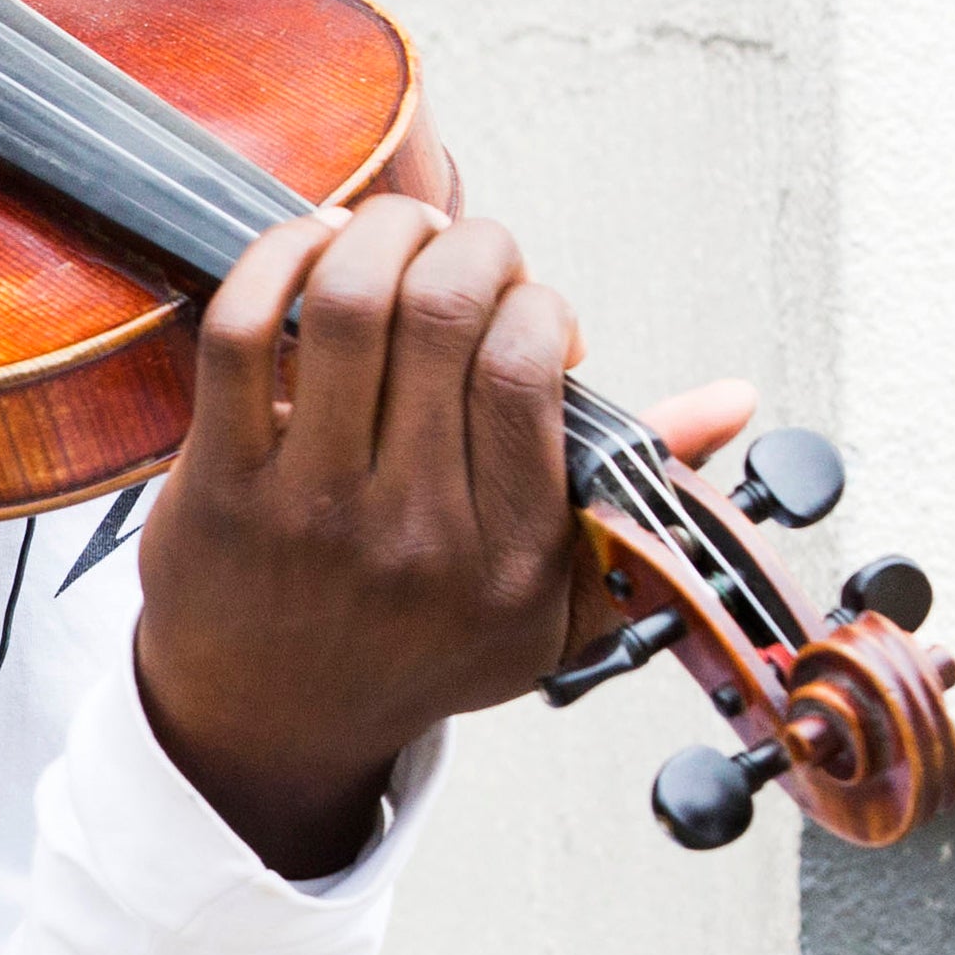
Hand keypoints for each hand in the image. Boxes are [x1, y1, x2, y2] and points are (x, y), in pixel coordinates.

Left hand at [130, 194, 757, 877]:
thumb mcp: (556, 602)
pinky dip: (276, 259)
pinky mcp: (220, 485)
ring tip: (398, 231)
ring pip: (351, 304)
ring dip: (381, 230)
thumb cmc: (421, 643)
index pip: (526, 368)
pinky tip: (308, 248)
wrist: (272, 724)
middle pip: (444, 313)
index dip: (534, 302)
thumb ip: (643, 495)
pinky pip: (243, 332)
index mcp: (509, 555)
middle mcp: (413, 533)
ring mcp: (309, 508)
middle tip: (464, 247)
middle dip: (467, 242)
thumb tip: (734, 397)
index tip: (525, 309)